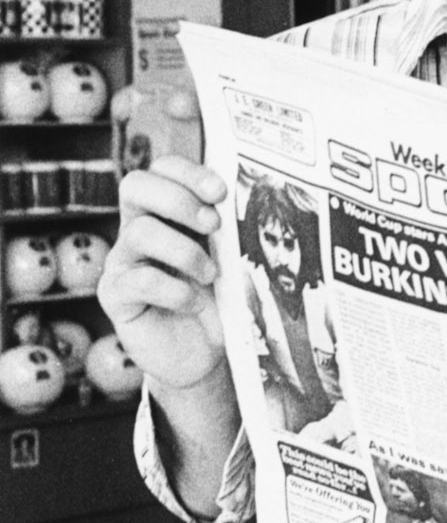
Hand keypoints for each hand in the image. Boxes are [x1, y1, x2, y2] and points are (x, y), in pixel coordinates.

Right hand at [97, 154, 229, 393]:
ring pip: (140, 231)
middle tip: (212, 225)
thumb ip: (231, 230)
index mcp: (168, 212)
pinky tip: (193, 303)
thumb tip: (254, 201)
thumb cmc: (219, 299)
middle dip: (178, 199)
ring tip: (211, 275)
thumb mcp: (231, 258)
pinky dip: (174, 290)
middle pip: (136, 185)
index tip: (221, 192)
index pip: (162, 169)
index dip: (188, 172)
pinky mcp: (115, 295)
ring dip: (186, 251)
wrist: (203, 352)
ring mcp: (123, 261)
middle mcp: (138, 229)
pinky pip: (138, 280)